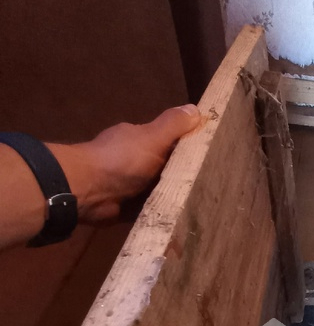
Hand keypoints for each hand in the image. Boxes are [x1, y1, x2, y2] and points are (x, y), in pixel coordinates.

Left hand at [50, 104, 201, 224]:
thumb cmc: (122, 160)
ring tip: (203, 203)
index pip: (168, 140)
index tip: (212, 156)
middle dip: (183, 174)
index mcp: (139, 140)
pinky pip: (150, 208)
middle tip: (212, 184)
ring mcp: (129, 184)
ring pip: (159, 188)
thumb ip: (173, 125)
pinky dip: (161, 211)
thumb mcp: (152, 138)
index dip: (188, 146)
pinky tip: (182, 217)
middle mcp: (134, 160)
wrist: (88, 192)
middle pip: (166, 166)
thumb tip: (196, 108)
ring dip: (174, 194)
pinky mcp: (127, 207)